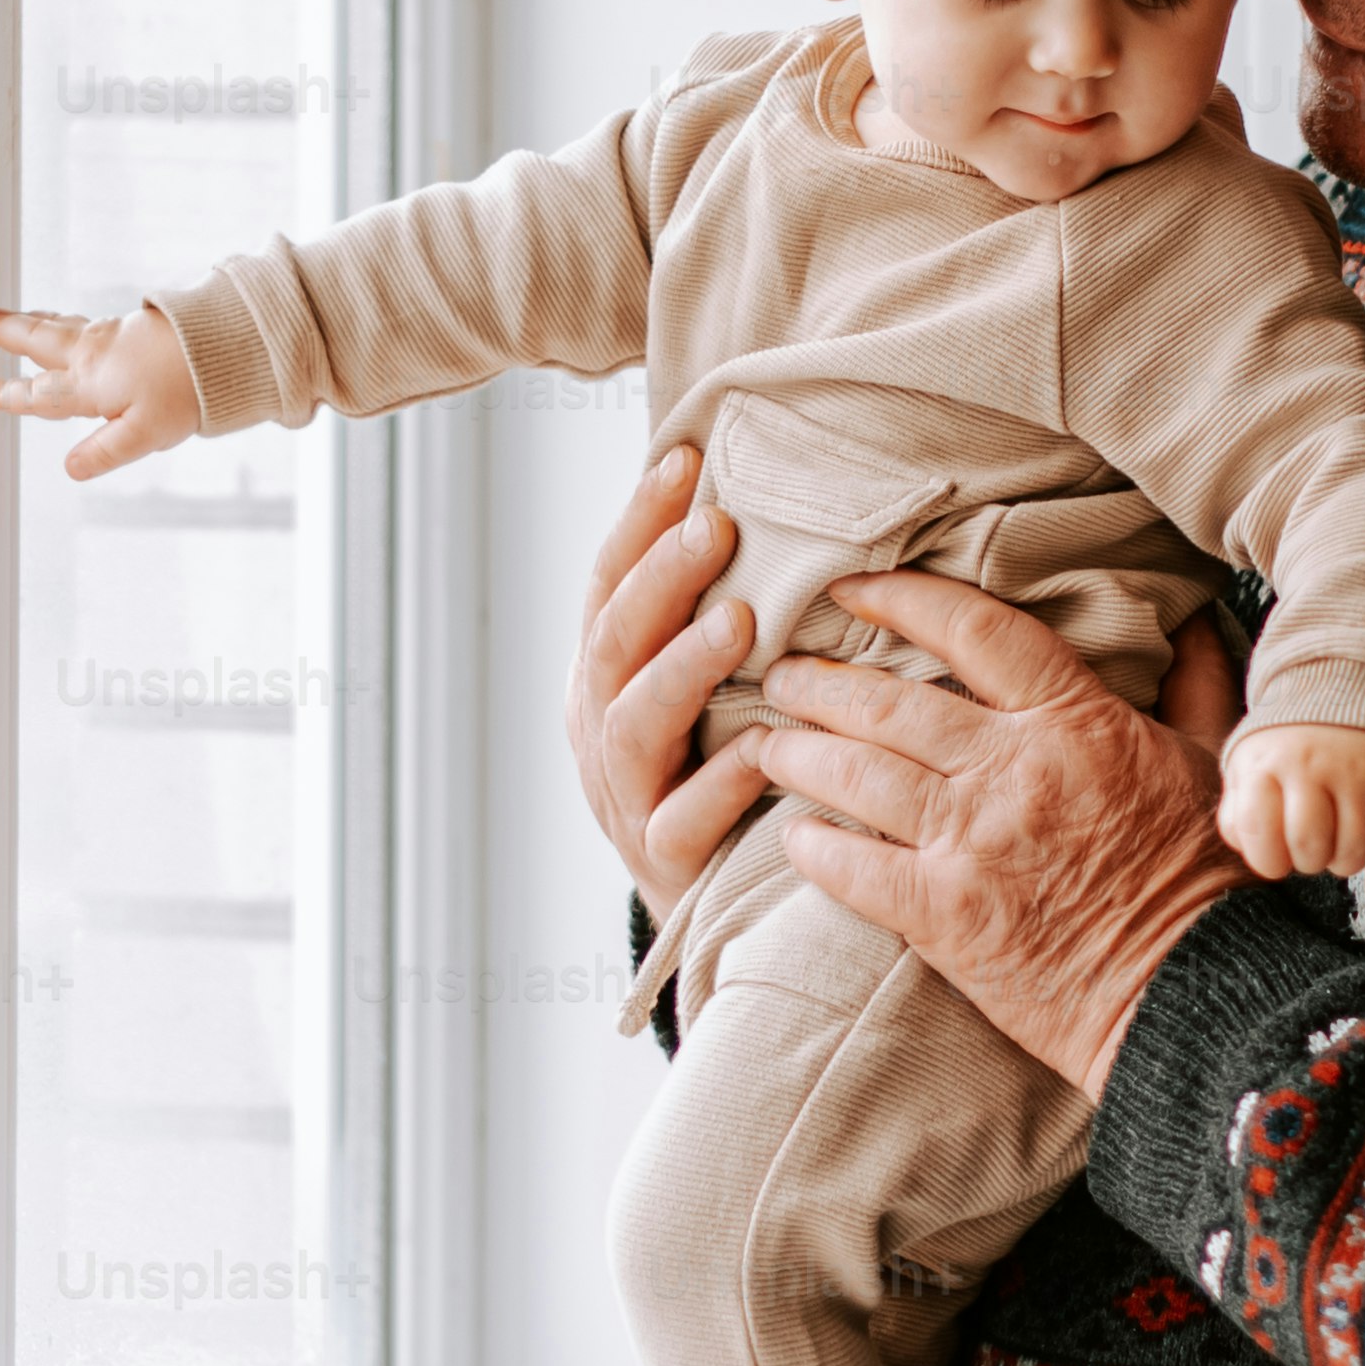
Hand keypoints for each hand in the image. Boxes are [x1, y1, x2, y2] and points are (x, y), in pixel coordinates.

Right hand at [0, 306, 201, 480]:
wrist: (220, 345)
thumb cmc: (184, 389)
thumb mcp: (144, 434)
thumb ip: (103, 451)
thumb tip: (71, 467)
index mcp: (87, 384)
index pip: (34, 393)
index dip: (2, 392)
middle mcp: (90, 353)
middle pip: (35, 339)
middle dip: (3, 333)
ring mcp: (108, 335)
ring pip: (56, 326)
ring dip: (27, 323)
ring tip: (8, 321)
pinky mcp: (127, 325)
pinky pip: (79, 322)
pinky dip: (58, 321)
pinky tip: (65, 326)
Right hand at [569, 444, 769, 924]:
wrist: (705, 907)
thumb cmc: (712, 773)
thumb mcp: (694, 688)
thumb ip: (708, 613)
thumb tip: (755, 501)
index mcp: (601, 678)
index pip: (607, 586)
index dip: (639, 522)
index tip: (685, 458)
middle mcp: (598, 730)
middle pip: (615, 643)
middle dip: (660, 579)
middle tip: (715, 525)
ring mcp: (625, 797)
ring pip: (635, 725)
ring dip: (685, 667)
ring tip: (739, 622)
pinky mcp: (664, 861)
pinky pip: (685, 819)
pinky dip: (723, 780)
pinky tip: (766, 745)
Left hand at [751, 571, 1247, 1100]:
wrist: (1195, 992)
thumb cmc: (1207, 878)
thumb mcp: (1210, 764)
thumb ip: (1195, 688)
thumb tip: (1195, 626)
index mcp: (1076, 721)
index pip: (973, 631)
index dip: (902, 599)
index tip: (853, 590)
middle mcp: (1014, 770)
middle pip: (889, 702)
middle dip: (821, 681)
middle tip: (782, 670)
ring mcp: (973, 842)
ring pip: (857, 774)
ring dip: (797, 752)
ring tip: (764, 740)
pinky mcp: (945, 915)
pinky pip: (854, 866)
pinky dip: (812, 846)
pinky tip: (790, 833)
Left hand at [1221, 722, 1364, 890]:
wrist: (1340, 695)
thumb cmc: (1284, 750)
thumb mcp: (1247, 768)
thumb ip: (1237, 814)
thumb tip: (1251, 852)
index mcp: (1267, 762)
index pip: (1259, 831)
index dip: (1266, 860)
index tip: (1275, 859)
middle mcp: (1314, 763)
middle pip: (1311, 844)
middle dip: (1307, 864)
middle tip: (1308, 852)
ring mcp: (1359, 770)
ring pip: (1356, 847)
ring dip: (1343, 864)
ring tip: (1334, 850)